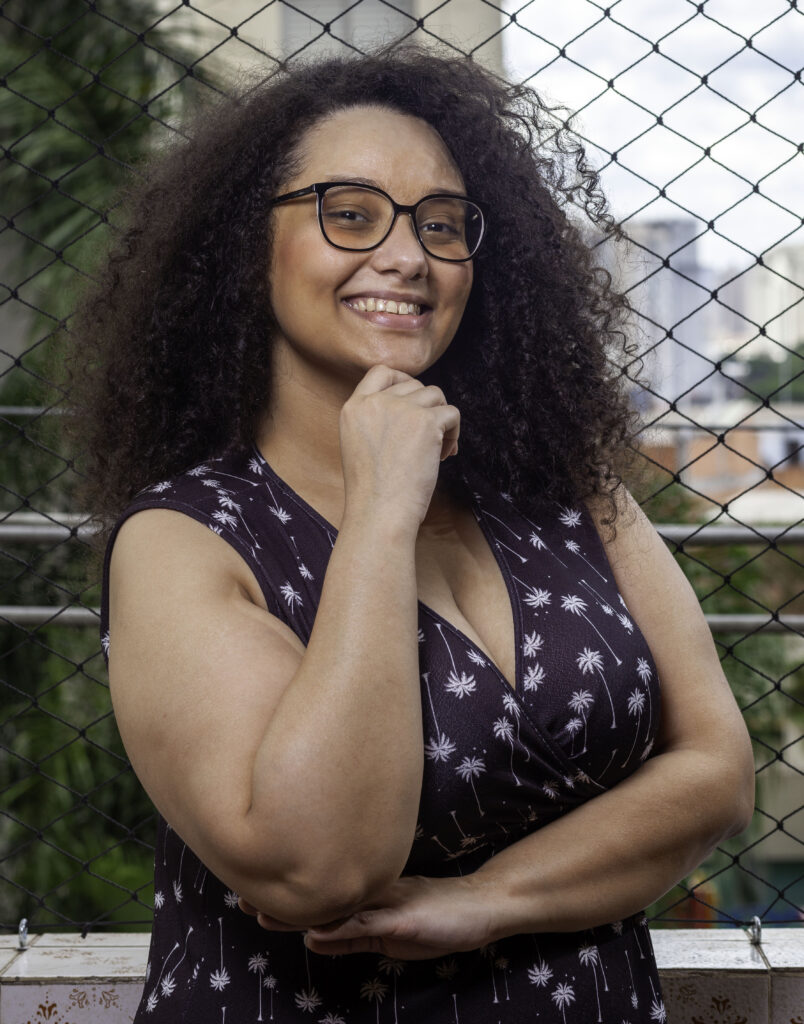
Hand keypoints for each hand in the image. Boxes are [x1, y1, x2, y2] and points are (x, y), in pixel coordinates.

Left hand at [240, 874, 494, 959]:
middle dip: (280, 899)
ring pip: (337, 904)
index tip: (250, 891)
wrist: (481, 906)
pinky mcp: (404, 918)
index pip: (321, 894)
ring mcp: (388, 901)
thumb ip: (354, 934)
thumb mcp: (389, 932)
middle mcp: (372, 890)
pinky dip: (343, 927)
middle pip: (321, 893)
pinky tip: (319, 931)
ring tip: (262, 913)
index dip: (286, 896)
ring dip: (299, 910)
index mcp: (367, 893)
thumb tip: (312, 937)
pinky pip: (369, 923)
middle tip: (240, 895)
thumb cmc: (436, 916)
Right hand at [339, 364, 459, 530]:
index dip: (402, 381)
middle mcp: (375, 402)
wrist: (379, 513)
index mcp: (353, 407)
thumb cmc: (372, 492)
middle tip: (426, 441)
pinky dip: (455, 433)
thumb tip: (416, 406)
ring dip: (442, 420)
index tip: (413, 402)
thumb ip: (377, 421)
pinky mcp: (426, 422)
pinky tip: (445, 455)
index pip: (381, 372)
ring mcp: (401, 409)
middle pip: (414, 384)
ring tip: (437, 450)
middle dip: (426, 408)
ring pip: (436, 396)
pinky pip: (452, 413)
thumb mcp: (359, 445)